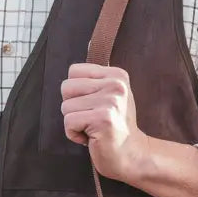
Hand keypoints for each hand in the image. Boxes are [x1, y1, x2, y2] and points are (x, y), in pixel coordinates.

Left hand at [60, 63, 149, 182]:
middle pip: (66, 87)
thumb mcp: (110, 94)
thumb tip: (88, 40)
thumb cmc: (115, 127)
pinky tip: (91, 138)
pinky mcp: (103, 118)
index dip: (76, 93)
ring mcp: (110, 101)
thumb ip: (96, 76)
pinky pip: (69, 122)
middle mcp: (115, 85)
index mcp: (117, 74)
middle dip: (72, 107)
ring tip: (93, 128)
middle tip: (92, 118)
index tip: (93, 106)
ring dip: (74, 123)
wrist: (132, 155)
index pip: (73, 71)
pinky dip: (74, 134)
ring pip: (65, 107)